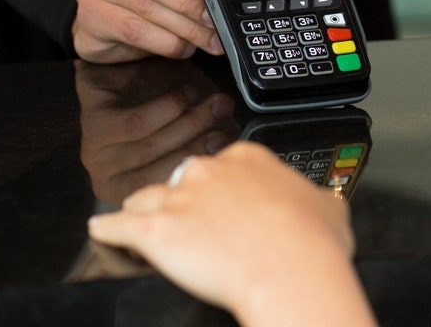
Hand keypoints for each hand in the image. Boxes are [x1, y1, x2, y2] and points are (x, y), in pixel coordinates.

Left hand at [76, 58, 237, 204]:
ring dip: (188, 122)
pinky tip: (186, 93)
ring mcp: (95, 150)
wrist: (124, 66)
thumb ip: (200, 149)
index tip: (225, 146)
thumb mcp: (183, 135)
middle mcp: (106, 176)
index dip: (197, 166)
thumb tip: (228, 154)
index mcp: (128, 189)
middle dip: (197, 140)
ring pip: (148, 145)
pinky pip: (134, 123)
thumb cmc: (158, 107)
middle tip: (223, 119)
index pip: (164, 187)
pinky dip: (166, 107)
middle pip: (157, 165)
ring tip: (212, 102)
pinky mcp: (92, 121)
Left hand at [88, 141, 375, 326]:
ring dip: (146, 211)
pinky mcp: (154, 230)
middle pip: (182, 180)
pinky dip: (108, 229)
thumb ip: (313, 199)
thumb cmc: (311, 245)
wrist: (291, 271)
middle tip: (196, 225)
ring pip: (148, 198)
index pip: (223, 166)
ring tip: (143, 223)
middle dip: (185, 201)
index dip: (222, 190)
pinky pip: (118, 225)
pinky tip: (101, 230)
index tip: (225, 204)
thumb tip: (320, 204)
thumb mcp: (328, 208)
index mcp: (248, 158)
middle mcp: (209, 171)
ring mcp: (179, 198)